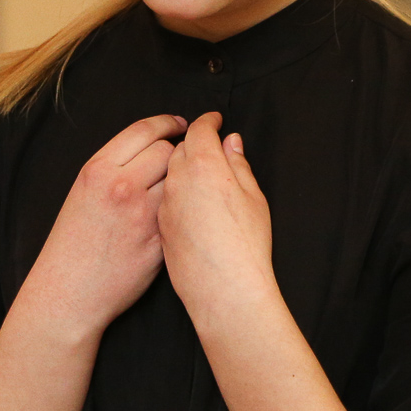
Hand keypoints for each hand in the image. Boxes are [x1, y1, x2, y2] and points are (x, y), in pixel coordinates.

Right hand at [23, 114, 185, 339]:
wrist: (69, 293)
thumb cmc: (72, 244)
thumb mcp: (82, 192)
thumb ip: (113, 168)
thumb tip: (149, 150)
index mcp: (98, 169)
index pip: (144, 130)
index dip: (168, 123)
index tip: (180, 124)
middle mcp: (121, 186)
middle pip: (168, 151)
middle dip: (178, 152)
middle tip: (182, 159)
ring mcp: (143, 214)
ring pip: (181, 180)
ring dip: (185, 181)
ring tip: (183, 187)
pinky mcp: (160, 240)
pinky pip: (183, 212)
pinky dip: (185, 209)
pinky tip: (183, 214)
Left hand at [158, 111, 275, 325]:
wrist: (222, 290)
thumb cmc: (246, 245)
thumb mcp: (253, 199)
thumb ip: (239, 165)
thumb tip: (231, 143)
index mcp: (203, 164)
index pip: (199, 129)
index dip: (208, 121)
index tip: (214, 119)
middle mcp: (176, 179)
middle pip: (178, 148)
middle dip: (192, 142)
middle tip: (208, 147)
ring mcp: (163, 203)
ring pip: (167, 173)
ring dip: (179, 167)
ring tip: (198, 176)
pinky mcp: (157, 225)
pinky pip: (163, 198)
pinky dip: (173, 191)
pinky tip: (190, 204)